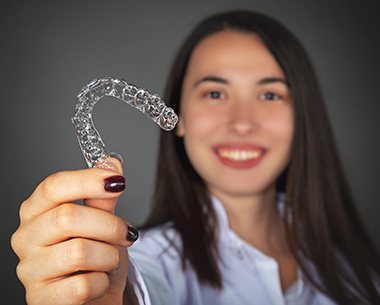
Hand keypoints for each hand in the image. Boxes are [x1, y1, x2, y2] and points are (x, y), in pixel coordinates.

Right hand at [11, 158, 135, 304]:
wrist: (96, 298)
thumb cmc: (96, 257)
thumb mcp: (102, 222)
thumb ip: (103, 195)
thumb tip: (110, 163)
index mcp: (37, 211)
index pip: (53, 186)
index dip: (88, 180)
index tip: (118, 181)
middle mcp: (26, 237)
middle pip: (68, 216)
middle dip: (109, 225)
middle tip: (127, 233)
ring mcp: (30, 270)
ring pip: (79, 252)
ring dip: (109, 256)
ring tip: (109, 260)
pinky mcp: (41, 300)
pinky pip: (83, 285)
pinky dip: (102, 282)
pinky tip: (98, 282)